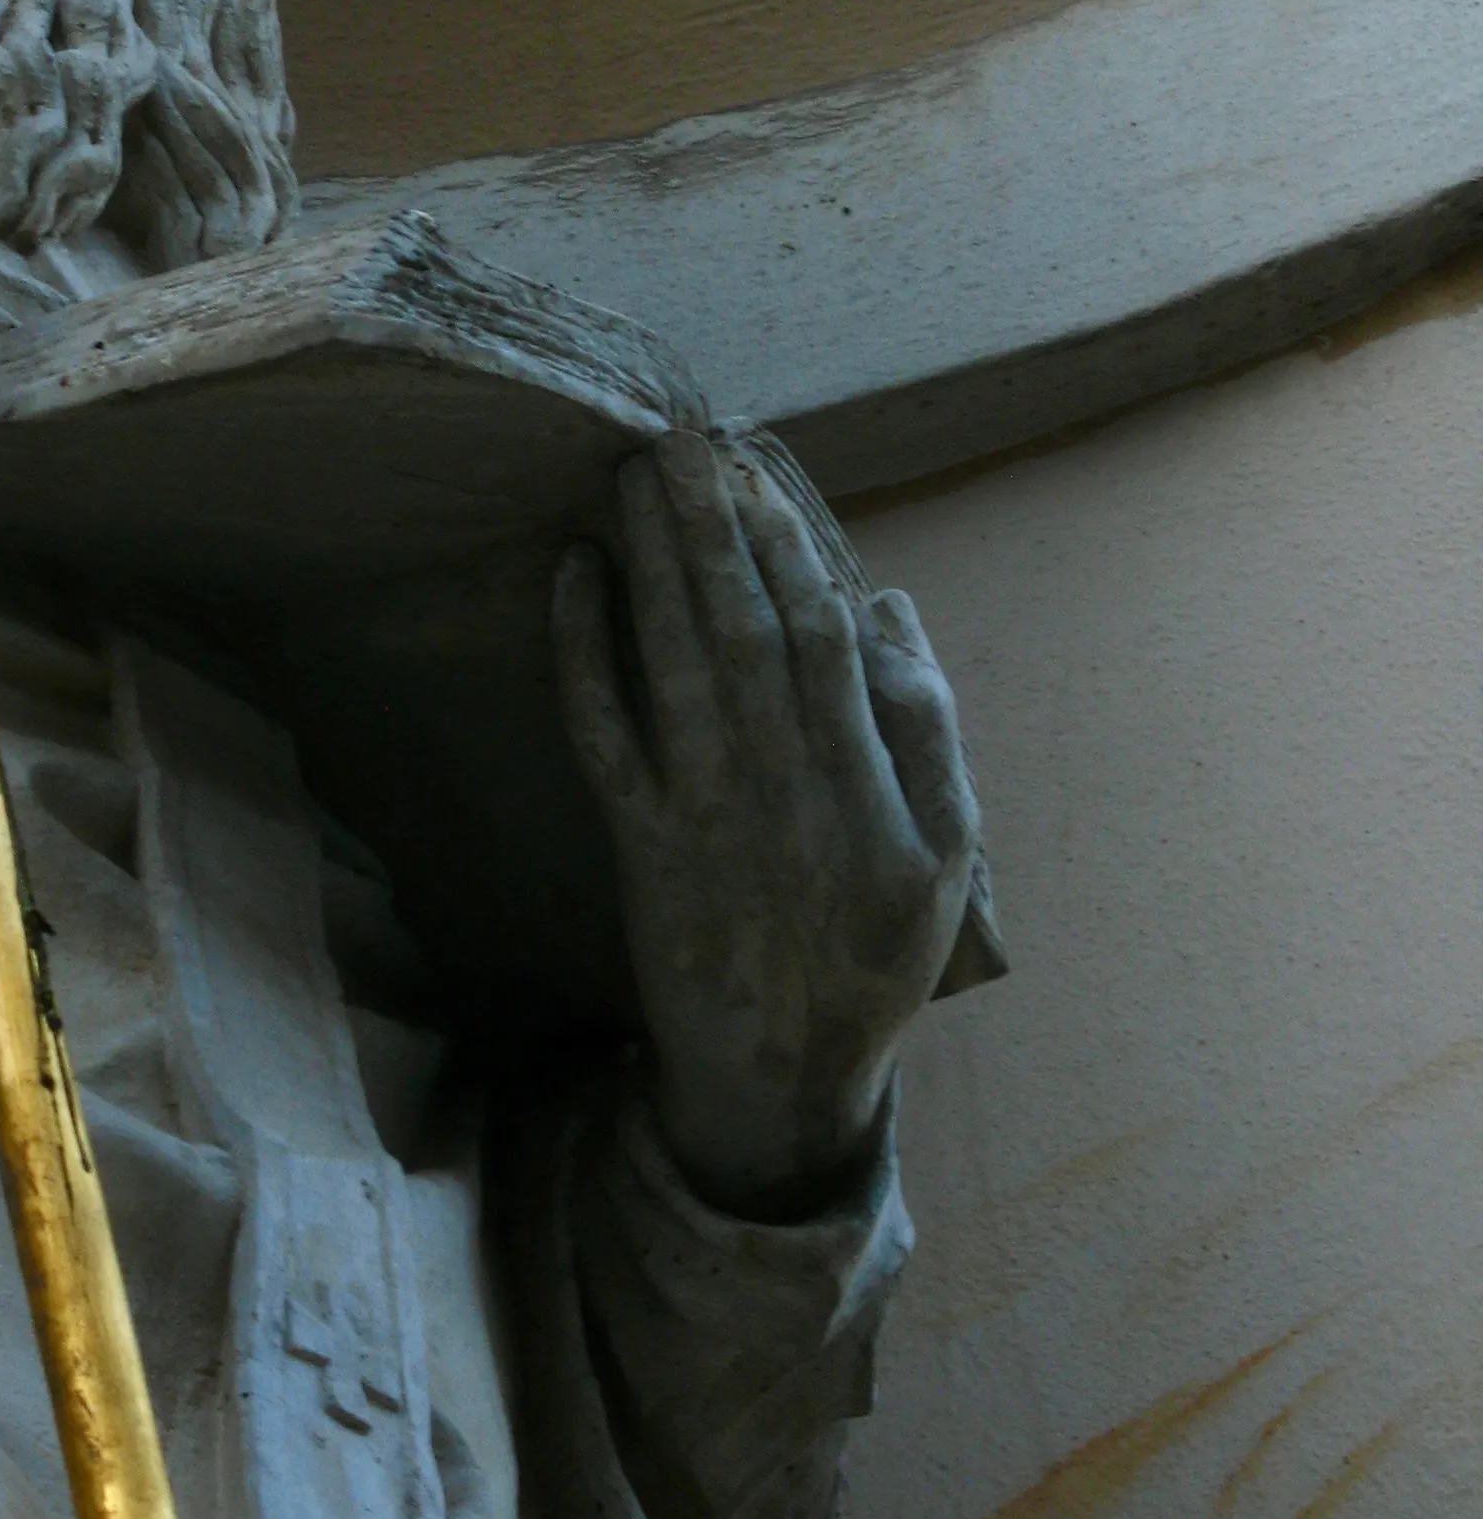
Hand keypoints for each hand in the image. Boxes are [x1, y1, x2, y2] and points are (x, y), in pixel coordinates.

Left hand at [555, 429, 976, 1218]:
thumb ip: (927, 729)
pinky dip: (584, 655)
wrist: (781, 1082)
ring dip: (650, 562)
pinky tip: (573, 577)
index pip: (818, 634)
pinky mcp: (639, 843)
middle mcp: (779, 788)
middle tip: (677, 437)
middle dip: (708, 527)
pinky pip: (606, 734)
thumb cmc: (873, 958)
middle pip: (739, 630)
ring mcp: (703, 814)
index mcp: (863, 785)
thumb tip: (891, 601)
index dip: (784, 544)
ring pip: (673, 663)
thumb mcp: (946, 855)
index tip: (756, 466)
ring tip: (631, 477)